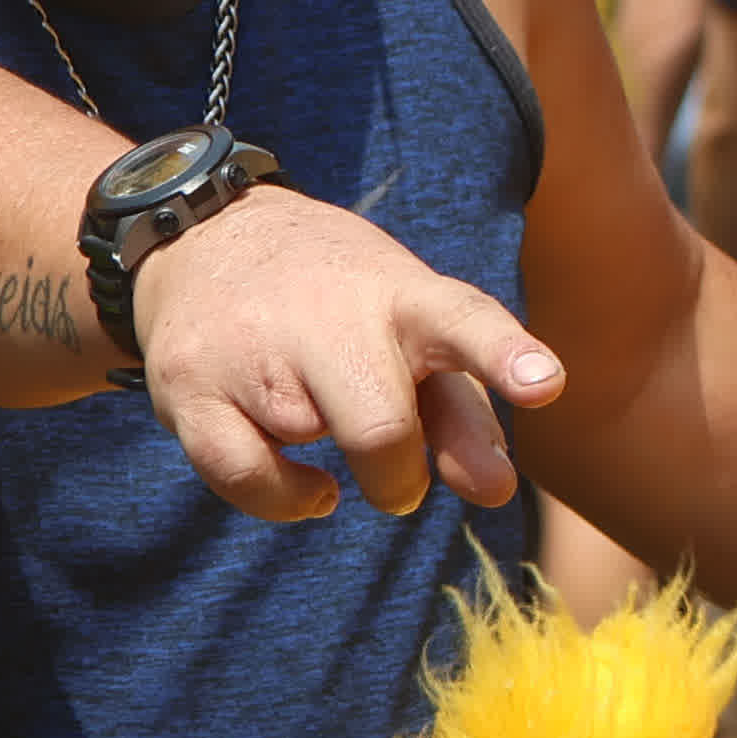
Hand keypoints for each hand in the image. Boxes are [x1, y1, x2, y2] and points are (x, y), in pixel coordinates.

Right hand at [131, 184, 566, 519]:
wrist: (208, 238)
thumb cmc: (341, 308)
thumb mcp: (410, 333)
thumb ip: (462, 415)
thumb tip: (497, 492)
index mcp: (404, 296)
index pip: (464, 321)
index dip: (505, 357)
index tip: (545, 385)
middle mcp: (330, 314)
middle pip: (380, 427)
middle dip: (396, 478)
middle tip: (396, 479)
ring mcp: (254, 349)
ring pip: (311, 443)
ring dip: (332, 457)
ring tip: (320, 405)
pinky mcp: (191, 386)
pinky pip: (248, 477)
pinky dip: (287, 499)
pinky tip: (309, 487)